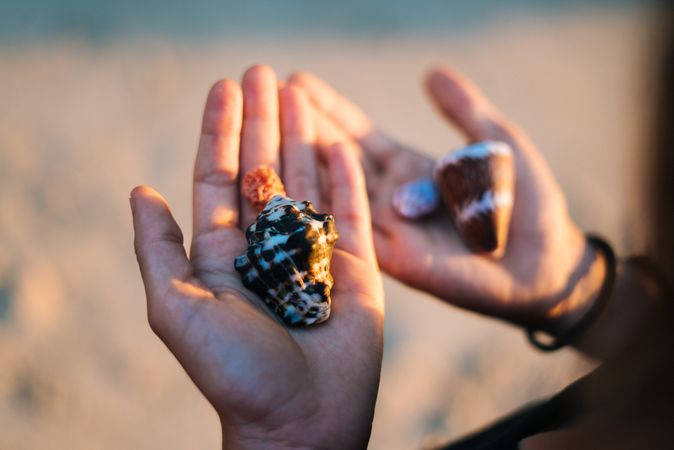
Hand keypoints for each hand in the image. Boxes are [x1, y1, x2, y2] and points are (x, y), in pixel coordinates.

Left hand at [130, 65, 383, 448]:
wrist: (301, 420)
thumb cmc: (234, 373)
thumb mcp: (177, 308)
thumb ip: (157, 249)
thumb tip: (138, 190)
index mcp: (224, 254)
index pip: (221, 178)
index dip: (221, 132)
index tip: (225, 88)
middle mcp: (268, 248)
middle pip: (266, 170)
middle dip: (263, 121)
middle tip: (264, 72)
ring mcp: (315, 255)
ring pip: (308, 182)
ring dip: (303, 136)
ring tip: (299, 91)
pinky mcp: (357, 268)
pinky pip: (354, 214)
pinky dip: (347, 177)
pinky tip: (340, 143)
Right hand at [288, 67, 605, 332]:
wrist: (543, 261)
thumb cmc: (525, 203)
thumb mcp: (495, 141)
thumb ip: (463, 109)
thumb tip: (431, 72)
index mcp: (407, 169)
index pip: (358, 135)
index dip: (329, 109)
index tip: (296, 81)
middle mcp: (387, 197)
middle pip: (335, 159)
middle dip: (301, 128)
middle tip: (264, 99)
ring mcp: (386, 228)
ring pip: (334, 192)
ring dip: (301, 162)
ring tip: (267, 130)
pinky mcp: (393, 258)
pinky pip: (351, 228)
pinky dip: (324, 205)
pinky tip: (293, 182)